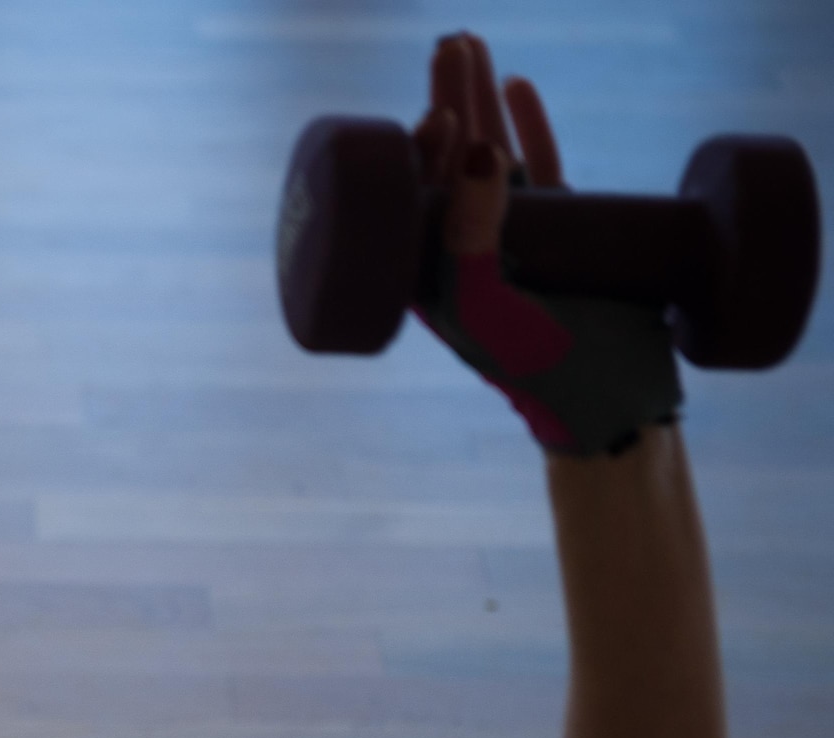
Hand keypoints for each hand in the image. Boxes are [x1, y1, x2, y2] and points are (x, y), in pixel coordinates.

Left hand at [409, 33, 681, 456]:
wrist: (611, 408)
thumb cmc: (536, 371)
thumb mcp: (488, 308)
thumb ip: (472, 238)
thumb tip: (476, 150)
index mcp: (428, 275)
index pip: (414, 194)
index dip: (422, 147)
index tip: (439, 115)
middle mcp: (463, 254)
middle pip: (449, 160)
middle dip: (447, 99)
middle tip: (447, 42)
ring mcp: (515, 242)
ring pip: (493, 154)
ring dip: (480, 99)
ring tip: (468, 43)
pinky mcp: (565, 238)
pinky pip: (542, 170)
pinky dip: (530, 126)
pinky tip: (517, 86)